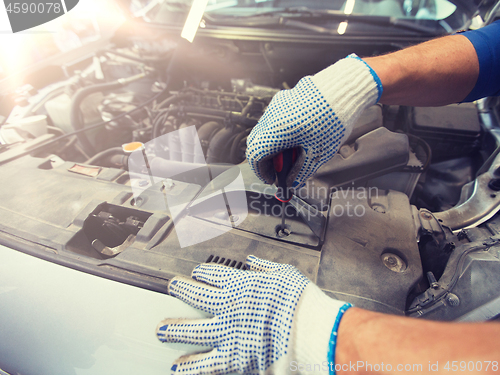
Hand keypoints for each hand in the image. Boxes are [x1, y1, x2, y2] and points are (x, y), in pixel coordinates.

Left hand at [156, 255, 351, 374]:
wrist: (311, 332)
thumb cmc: (301, 303)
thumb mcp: (285, 274)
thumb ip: (265, 267)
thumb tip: (252, 261)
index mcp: (240, 284)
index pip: (212, 275)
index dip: (202, 272)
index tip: (198, 273)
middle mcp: (227, 306)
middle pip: (194, 295)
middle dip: (180, 290)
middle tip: (172, 288)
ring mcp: (227, 333)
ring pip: (191, 330)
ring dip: (174, 329)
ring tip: (161, 329)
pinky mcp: (232, 358)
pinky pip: (204, 364)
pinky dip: (190, 366)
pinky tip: (178, 366)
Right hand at [246, 54, 381, 188]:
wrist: (344, 89)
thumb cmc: (333, 118)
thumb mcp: (318, 152)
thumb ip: (301, 171)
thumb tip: (293, 182)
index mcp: (277, 131)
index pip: (255, 155)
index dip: (262, 172)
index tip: (272, 179)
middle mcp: (272, 116)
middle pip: (256, 143)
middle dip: (266, 160)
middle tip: (281, 170)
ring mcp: (276, 106)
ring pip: (264, 131)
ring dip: (273, 146)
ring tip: (294, 154)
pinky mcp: (283, 100)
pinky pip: (273, 121)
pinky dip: (279, 134)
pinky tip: (297, 138)